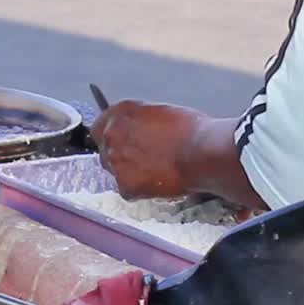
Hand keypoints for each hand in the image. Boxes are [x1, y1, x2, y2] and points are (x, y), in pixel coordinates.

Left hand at [90, 100, 204, 198]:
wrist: (203, 152)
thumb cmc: (191, 131)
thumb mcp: (161, 113)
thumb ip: (140, 121)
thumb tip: (140, 130)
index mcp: (120, 113)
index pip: (100, 127)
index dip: (113, 138)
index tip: (122, 144)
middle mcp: (112, 136)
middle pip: (105, 151)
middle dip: (122, 157)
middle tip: (144, 161)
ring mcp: (116, 162)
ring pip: (116, 172)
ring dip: (131, 174)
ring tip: (157, 171)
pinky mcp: (125, 186)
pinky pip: (128, 191)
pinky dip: (141, 191)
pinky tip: (159, 183)